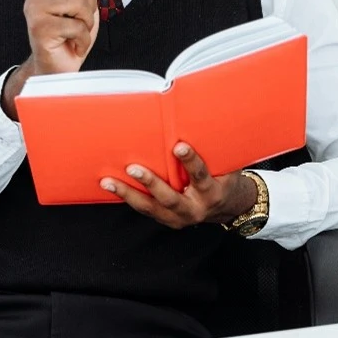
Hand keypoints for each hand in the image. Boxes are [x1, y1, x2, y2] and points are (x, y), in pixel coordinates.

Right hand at [0, 0, 103, 118]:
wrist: (56, 67)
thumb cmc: (69, 35)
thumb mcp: (85, 1)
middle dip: (90, 7)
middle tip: (78, 22)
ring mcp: (35, 8)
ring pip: (81, 3)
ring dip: (86, 24)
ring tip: (75, 32)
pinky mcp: (40, 27)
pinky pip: (77, 26)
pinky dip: (82, 39)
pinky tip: (72, 44)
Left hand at [100, 143, 257, 228]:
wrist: (228, 206)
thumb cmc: (224, 178)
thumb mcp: (226, 165)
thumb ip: (214, 150)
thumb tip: (201, 117)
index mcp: (212, 192)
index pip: (201, 176)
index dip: (191, 162)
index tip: (180, 146)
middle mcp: (195, 209)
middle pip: (170, 198)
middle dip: (151, 183)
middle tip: (133, 168)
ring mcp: (179, 218)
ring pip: (151, 208)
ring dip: (128, 194)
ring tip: (108, 182)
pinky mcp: (167, 220)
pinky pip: (145, 210)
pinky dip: (129, 198)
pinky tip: (112, 187)